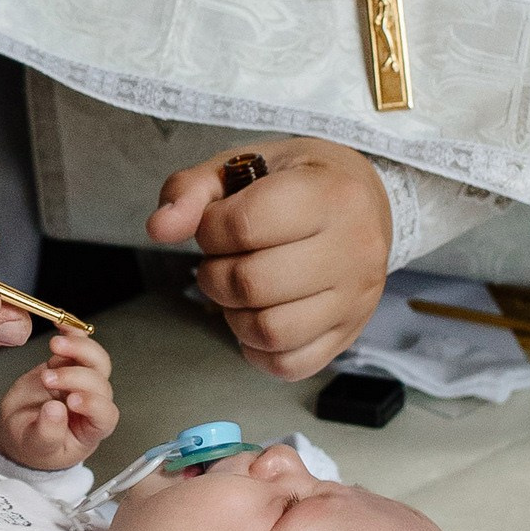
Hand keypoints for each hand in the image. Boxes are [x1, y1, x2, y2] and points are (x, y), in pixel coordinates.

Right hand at [0, 331, 116, 470]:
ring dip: (79, 348)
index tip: (72, 401)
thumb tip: (55, 410)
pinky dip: (72, 333)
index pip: (105, 414)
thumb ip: (47, 432)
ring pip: (95, 359)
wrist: (19, 429)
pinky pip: (78, 345)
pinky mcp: (68, 365)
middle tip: (48, 378)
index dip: (93, 404)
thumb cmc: (33, 444)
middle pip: (99, 382)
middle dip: (74, 376)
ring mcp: (82, 381)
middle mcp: (93, 402)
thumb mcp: (36, 446)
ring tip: (56, 345)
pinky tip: (62, 326)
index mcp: (92, 428)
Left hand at [147, 140, 392, 382]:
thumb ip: (192, 191)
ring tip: (240, 290)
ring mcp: (355, 298)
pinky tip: (257, 317)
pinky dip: (258, 350)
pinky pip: (291, 365)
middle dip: (216, 276)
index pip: (245, 226)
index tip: (216, 225)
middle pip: (254, 284)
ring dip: (235, 316)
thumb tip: (159, 229)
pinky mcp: (350, 333)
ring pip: (272, 331)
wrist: (370, 202)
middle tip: (223, 260)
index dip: (210, 230)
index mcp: (329, 194)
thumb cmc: (298, 181)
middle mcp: (353, 248)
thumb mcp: (245, 165)